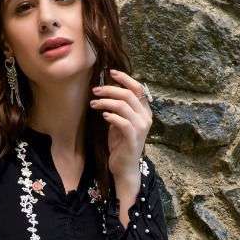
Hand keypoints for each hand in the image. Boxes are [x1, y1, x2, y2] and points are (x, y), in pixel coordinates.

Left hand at [90, 67, 151, 183]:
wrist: (124, 167)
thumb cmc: (120, 144)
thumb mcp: (119, 122)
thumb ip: (118, 108)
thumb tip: (107, 89)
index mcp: (145, 111)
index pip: (138, 88)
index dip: (125, 78)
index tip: (110, 72)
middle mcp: (145, 118)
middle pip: (129, 94)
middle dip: (110, 89)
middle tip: (95, 91)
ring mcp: (141, 128)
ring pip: (124, 106)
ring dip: (106, 102)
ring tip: (94, 104)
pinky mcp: (133, 139)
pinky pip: (122, 122)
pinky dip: (111, 116)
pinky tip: (103, 116)